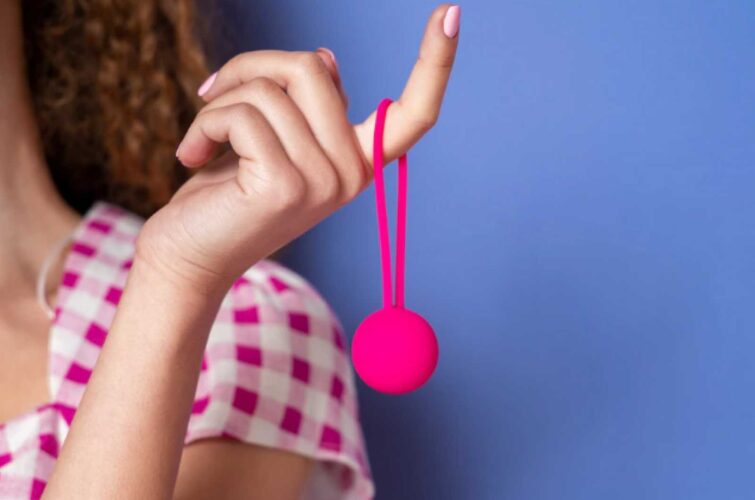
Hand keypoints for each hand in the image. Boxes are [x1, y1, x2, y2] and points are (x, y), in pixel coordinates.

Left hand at [136, 4, 460, 294]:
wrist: (192, 256)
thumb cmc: (228, 191)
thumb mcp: (274, 136)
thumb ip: (306, 102)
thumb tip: (327, 58)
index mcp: (359, 159)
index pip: (413, 112)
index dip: (437, 62)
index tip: (452, 13)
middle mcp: (354, 173)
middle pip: (312, 67)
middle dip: (250, 67)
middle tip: (212, 95)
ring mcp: (325, 182)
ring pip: (270, 88)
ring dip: (220, 100)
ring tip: (202, 137)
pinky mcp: (286, 186)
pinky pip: (241, 114)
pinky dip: (205, 122)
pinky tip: (190, 153)